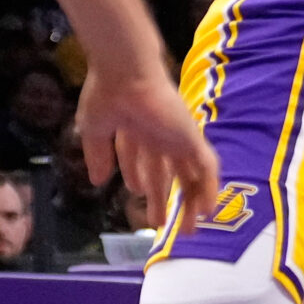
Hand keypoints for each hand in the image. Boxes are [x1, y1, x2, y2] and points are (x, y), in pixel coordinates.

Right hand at [79, 55, 219, 238]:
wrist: (124, 75)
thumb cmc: (106, 96)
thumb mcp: (94, 130)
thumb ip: (97, 155)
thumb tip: (97, 181)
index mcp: (136, 130)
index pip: (140, 159)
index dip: (139, 178)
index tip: (136, 194)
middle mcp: (159, 134)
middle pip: (167, 172)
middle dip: (164, 199)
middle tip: (160, 225)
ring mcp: (177, 137)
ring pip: (190, 174)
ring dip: (191, 201)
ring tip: (188, 229)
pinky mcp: (190, 137)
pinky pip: (207, 167)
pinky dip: (209, 188)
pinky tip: (207, 211)